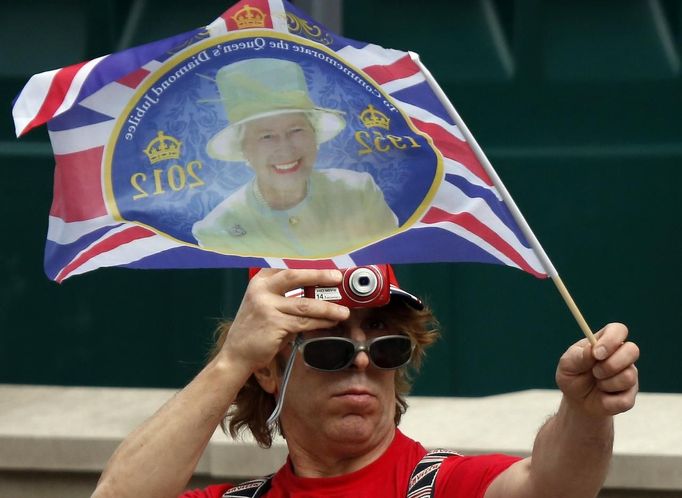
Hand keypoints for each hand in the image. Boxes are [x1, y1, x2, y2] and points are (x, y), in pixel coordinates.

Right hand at [220, 269, 349, 371]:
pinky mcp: (274, 324)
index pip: (286, 266)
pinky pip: (304, 322)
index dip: (307, 264)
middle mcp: (261, 290)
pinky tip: (331, 322)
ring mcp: (267, 307)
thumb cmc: (256, 329)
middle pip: (295, 276)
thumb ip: (284, 295)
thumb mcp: (264, 304)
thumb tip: (316, 289)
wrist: (237, 355)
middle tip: (337, 277)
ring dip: (328, 307)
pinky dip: (321, 322)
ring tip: (343, 311)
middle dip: (319, 276)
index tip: (326, 262)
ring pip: (305, 304)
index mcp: (260, 281)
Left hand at [556, 323, 638, 417]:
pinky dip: (607, 400)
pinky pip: (625, 398)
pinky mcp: (630, 395)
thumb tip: (592, 349)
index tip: (597, 353)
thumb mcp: (567, 365)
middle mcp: (621, 355)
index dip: (611, 339)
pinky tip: (602, 397)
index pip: (618, 330)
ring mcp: (629, 374)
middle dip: (611, 364)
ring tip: (596, 384)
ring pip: (629, 376)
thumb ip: (578, 356)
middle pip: (632, 350)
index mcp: (605, 342)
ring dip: (606, 383)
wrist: (577, 402)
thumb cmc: (572, 376)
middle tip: (595, 372)